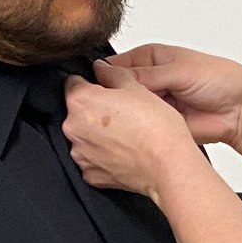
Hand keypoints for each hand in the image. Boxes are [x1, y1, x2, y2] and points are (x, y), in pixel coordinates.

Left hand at [63, 62, 196, 197]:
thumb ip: (112, 73)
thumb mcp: (136, 88)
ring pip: (84, 137)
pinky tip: (123, 153)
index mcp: (80, 101)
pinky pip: (91, 160)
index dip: (91, 84)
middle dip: (94, 111)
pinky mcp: (90, 175)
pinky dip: (102, 157)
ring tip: (125, 136)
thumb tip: (101, 68)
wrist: (169, 166)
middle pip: (76, 113)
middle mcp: (73, 128)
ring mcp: (80, 154)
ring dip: (97, 135)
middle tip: (121, 115)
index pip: (73, 83)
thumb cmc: (156, 128)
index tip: (106, 91)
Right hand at [111, 45, 241, 152]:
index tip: (101, 86)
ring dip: (127, 113)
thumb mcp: (177, 70)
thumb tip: (109, 73)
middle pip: (117, 89)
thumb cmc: (218, 80)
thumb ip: (143, 74)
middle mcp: (148, 80)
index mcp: (150, 58)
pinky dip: (138, 128)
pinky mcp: (158, 123)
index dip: (105, 75)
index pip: (115, 65)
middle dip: (116, 96)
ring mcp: (152, 103)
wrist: (238, 109)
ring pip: (126, 109)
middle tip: (119, 103)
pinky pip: (140, 127)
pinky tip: (138, 127)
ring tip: (133, 114)